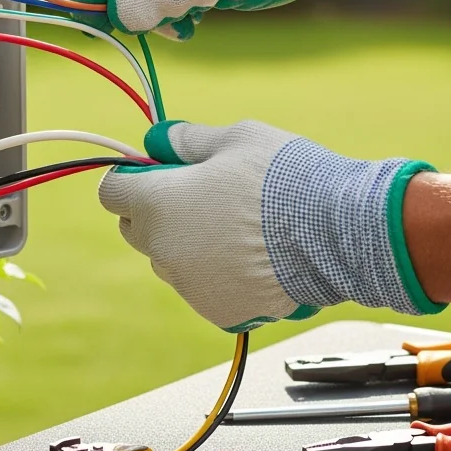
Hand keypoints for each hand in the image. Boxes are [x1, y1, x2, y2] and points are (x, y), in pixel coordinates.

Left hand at [98, 119, 440, 330]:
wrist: (338, 233)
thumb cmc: (286, 177)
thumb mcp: (236, 138)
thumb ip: (188, 141)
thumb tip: (158, 139)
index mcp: (159, 203)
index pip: (113, 191)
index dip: (132, 177)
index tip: (159, 170)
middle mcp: (164, 250)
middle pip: (136, 230)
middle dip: (156, 211)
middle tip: (200, 194)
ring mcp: (190, 286)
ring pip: (170, 261)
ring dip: (187, 243)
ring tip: (236, 226)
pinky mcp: (218, 312)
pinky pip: (202, 288)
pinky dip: (216, 274)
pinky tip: (251, 256)